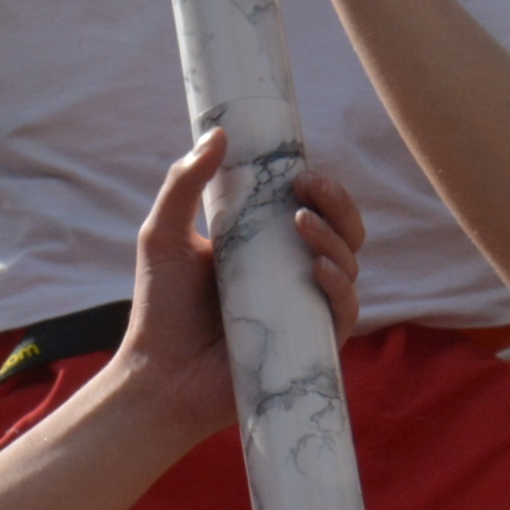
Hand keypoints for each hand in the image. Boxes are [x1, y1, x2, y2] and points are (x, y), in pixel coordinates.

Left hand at [109, 128, 365, 447]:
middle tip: (309, 188)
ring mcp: (304, 309)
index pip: (312, 208)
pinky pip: (343, 312)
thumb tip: (218, 135)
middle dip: (338, 205)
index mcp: (265, 245)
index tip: (302, 171)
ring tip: (302, 224)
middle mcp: (292, 275)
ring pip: (349, 266)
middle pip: (342, 232)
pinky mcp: (310, 343)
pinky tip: (320, 269)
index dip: (320, 187)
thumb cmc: (160, 307)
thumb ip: (184, 184)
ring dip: (336, 239)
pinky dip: (341, 287)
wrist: (159, 374)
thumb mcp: (164, 236)